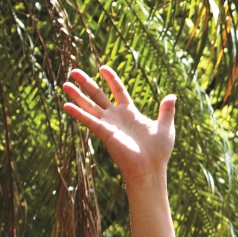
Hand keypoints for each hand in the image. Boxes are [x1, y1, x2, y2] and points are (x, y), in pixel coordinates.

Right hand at [62, 67, 174, 186]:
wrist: (151, 168)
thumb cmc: (159, 152)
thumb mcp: (166, 127)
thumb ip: (167, 111)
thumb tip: (172, 95)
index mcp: (130, 113)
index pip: (118, 91)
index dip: (111, 79)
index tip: (102, 67)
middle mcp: (116, 117)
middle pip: (98, 95)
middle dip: (86, 83)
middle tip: (74, 71)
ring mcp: (109, 125)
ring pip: (89, 106)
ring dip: (76, 95)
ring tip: (64, 84)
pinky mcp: (105, 133)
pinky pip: (89, 121)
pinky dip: (78, 113)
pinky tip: (67, 105)